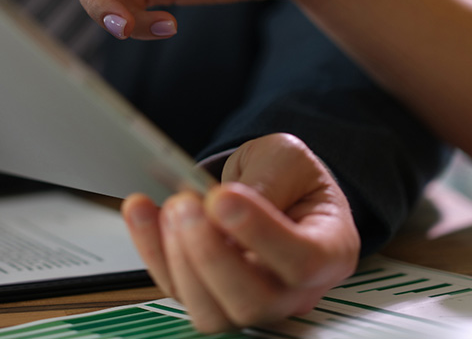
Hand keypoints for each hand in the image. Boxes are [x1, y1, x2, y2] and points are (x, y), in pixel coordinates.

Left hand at [120, 133, 359, 332]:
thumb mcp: (288, 159)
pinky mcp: (209, 296)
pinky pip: (177, 290)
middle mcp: (293, 290)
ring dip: (178, 260)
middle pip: (253, 301)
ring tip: (168, 207)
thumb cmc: (291, 176)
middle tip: (186, 205)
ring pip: (212, 312)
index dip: (260, 236)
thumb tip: (227, 205)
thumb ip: (267, 181)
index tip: (223, 198)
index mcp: (329, 250)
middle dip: (210, 255)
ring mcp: (251, 300)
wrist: (273, 185)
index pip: (302, 261)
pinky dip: (152, 251)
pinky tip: (142, 212)